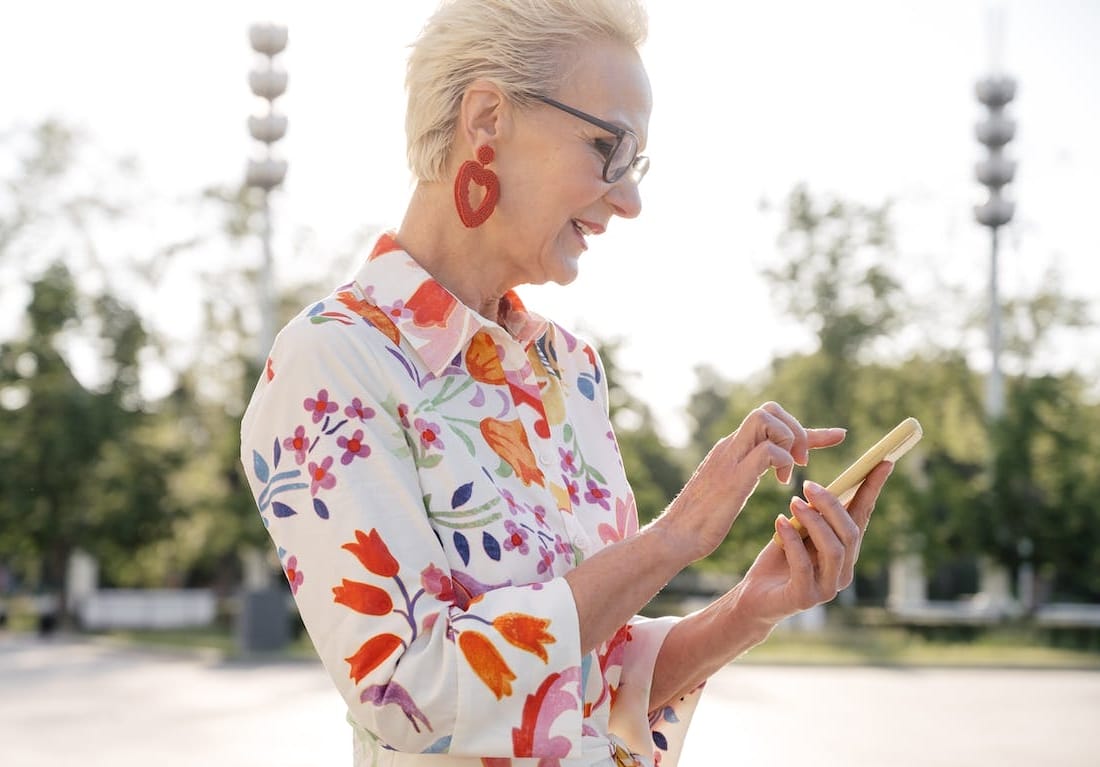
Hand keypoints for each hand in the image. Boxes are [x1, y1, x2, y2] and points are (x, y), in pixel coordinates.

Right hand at [655, 402, 845, 563]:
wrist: (674, 538)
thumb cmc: (699, 523)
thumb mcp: (727, 491)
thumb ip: (744, 475)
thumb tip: (761, 472)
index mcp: (730, 450)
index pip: (770, 421)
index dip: (807, 428)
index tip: (838, 436)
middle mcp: (730, 447)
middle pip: (769, 409)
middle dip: (797, 428)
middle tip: (802, 461)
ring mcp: (730, 458)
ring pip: (766, 418)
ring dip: (790, 440)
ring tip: (793, 469)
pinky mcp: (733, 476)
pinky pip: (768, 450)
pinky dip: (782, 462)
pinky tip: (781, 483)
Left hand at [737, 460, 893, 624]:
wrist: (753, 599)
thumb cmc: (777, 562)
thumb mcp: (797, 533)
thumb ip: (813, 518)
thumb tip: (823, 489)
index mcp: (844, 554)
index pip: (862, 518)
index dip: (872, 491)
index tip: (882, 462)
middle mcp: (842, 573)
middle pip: (850, 533)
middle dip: (832, 506)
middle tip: (809, 485)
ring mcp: (826, 588)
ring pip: (833, 549)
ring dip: (814, 521)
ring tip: (793, 502)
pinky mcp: (805, 598)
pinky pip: (804, 565)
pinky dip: (792, 540)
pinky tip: (779, 522)